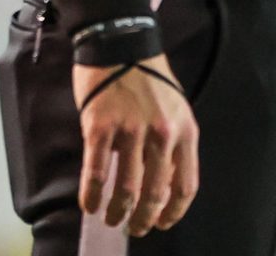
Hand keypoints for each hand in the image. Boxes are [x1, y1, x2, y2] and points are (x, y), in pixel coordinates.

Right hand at [72, 55, 197, 235]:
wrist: (123, 46)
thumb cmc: (151, 80)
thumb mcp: (177, 110)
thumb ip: (174, 144)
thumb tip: (164, 184)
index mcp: (186, 130)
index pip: (186, 183)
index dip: (175, 210)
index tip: (163, 222)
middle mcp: (162, 134)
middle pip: (155, 192)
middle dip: (144, 219)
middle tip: (135, 230)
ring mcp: (131, 132)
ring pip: (126, 188)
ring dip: (117, 212)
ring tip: (111, 220)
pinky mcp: (101, 129)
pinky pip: (96, 173)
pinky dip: (91, 195)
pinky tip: (89, 205)